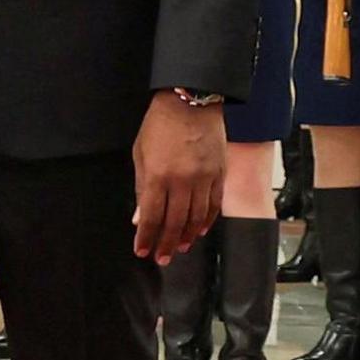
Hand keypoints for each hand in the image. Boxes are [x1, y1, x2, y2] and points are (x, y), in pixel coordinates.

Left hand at [132, 93, 228, 264]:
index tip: (142, 251)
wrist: (191, 101)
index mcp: (158, 176)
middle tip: (162, 258)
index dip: (147, 238)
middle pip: (175, 223)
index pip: (151, 217)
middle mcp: (183, 181)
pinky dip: (207, 221)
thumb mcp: (141, 154)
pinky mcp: (219, 174)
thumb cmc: (160, 125)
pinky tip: (199, 231)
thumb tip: (140, 217)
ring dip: (186, 237)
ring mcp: (204, 179)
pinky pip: (214, 205)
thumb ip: (142, 188)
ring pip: (196, 218)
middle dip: (166, 244)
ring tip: (178, 248)